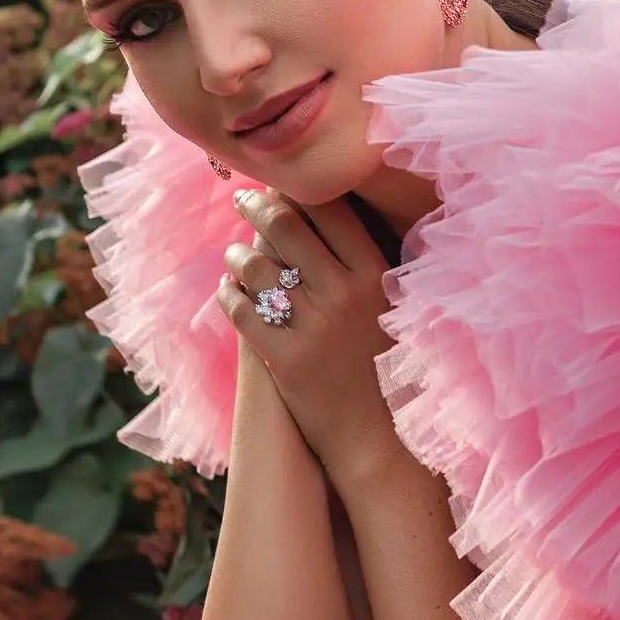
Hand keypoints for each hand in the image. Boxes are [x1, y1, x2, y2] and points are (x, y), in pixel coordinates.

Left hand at [217, 190, 397, 482]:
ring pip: (257, 267)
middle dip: (256, 206)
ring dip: (238, 254)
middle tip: (243, 201)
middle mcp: (346, 294)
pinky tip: (229, 291)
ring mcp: (315, 327)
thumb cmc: (386, 363)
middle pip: (286, 226)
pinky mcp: (286, 360)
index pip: (329, 209)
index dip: (296, 189)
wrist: (378, 435)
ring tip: (236, 254)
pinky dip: (228, 295)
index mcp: (377, 274)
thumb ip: (362, 262)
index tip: (279, 184)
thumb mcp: (391, 305)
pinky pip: (241, 311)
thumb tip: (323, 209)